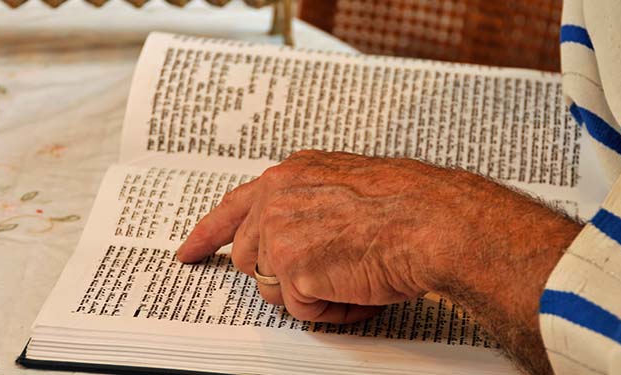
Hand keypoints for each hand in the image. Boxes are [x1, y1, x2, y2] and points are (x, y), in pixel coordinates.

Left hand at [179, 150, 446, 321]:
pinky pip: (300, 309)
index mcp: (290, 176)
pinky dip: (331, 309)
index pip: (233, 207)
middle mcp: (276, 200)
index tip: (189, 251)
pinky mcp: (291, 269)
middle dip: (280, 275)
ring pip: (273, 287)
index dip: (207, 234)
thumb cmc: (407, 205)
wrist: (432, 221)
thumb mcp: (346, 184)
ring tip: (353, 276)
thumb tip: (302, 234)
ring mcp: (279, 234)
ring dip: (310, 292)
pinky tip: (358, 289)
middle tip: (318, 277)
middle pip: (249, 258)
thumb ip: (309, 202)